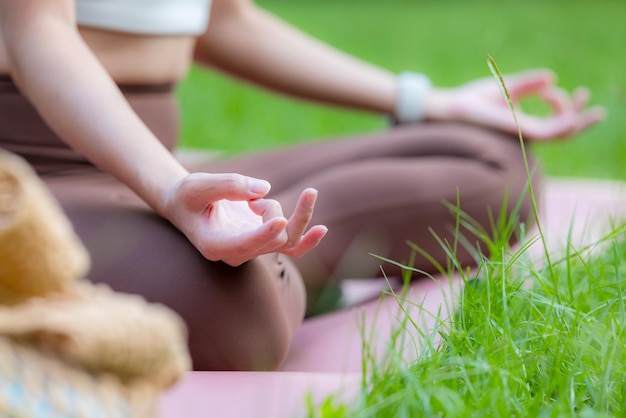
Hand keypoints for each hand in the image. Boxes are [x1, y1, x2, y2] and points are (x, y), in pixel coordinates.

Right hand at [162, 172, 327, 265]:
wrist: (189, 206)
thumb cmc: (189, 196)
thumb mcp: (197, 185)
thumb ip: (227, 185)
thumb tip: (264, 190)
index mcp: (215, 245)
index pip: (244, 246)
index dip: (263, 234)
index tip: (279, 220)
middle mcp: (237, 253)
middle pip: (275, 239)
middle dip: (272, 210)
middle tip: (253, 196)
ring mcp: (254, 249)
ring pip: (290, 240)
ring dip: (297, 214)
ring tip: (291, 194)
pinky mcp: (266, 242)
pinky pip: (294, 247)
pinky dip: (308, 239)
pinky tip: (322, 230)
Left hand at [425, 69, 604, 140]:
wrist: (454, 107)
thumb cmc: (475, 100)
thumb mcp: (509, 88)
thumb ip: (530, 85)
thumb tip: (552, 78)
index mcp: (523, 123)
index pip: (552, 118)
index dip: (561, 102)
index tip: (552, 86)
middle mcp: (524, 132)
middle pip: (561, 131)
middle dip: (581, 120)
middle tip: (599, 111)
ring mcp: (522, 133)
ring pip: (558, 135)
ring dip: (576, 123)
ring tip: (592, 113)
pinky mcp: (517, 132)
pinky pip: (545, 133)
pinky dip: (561, 127)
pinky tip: (571, 119)